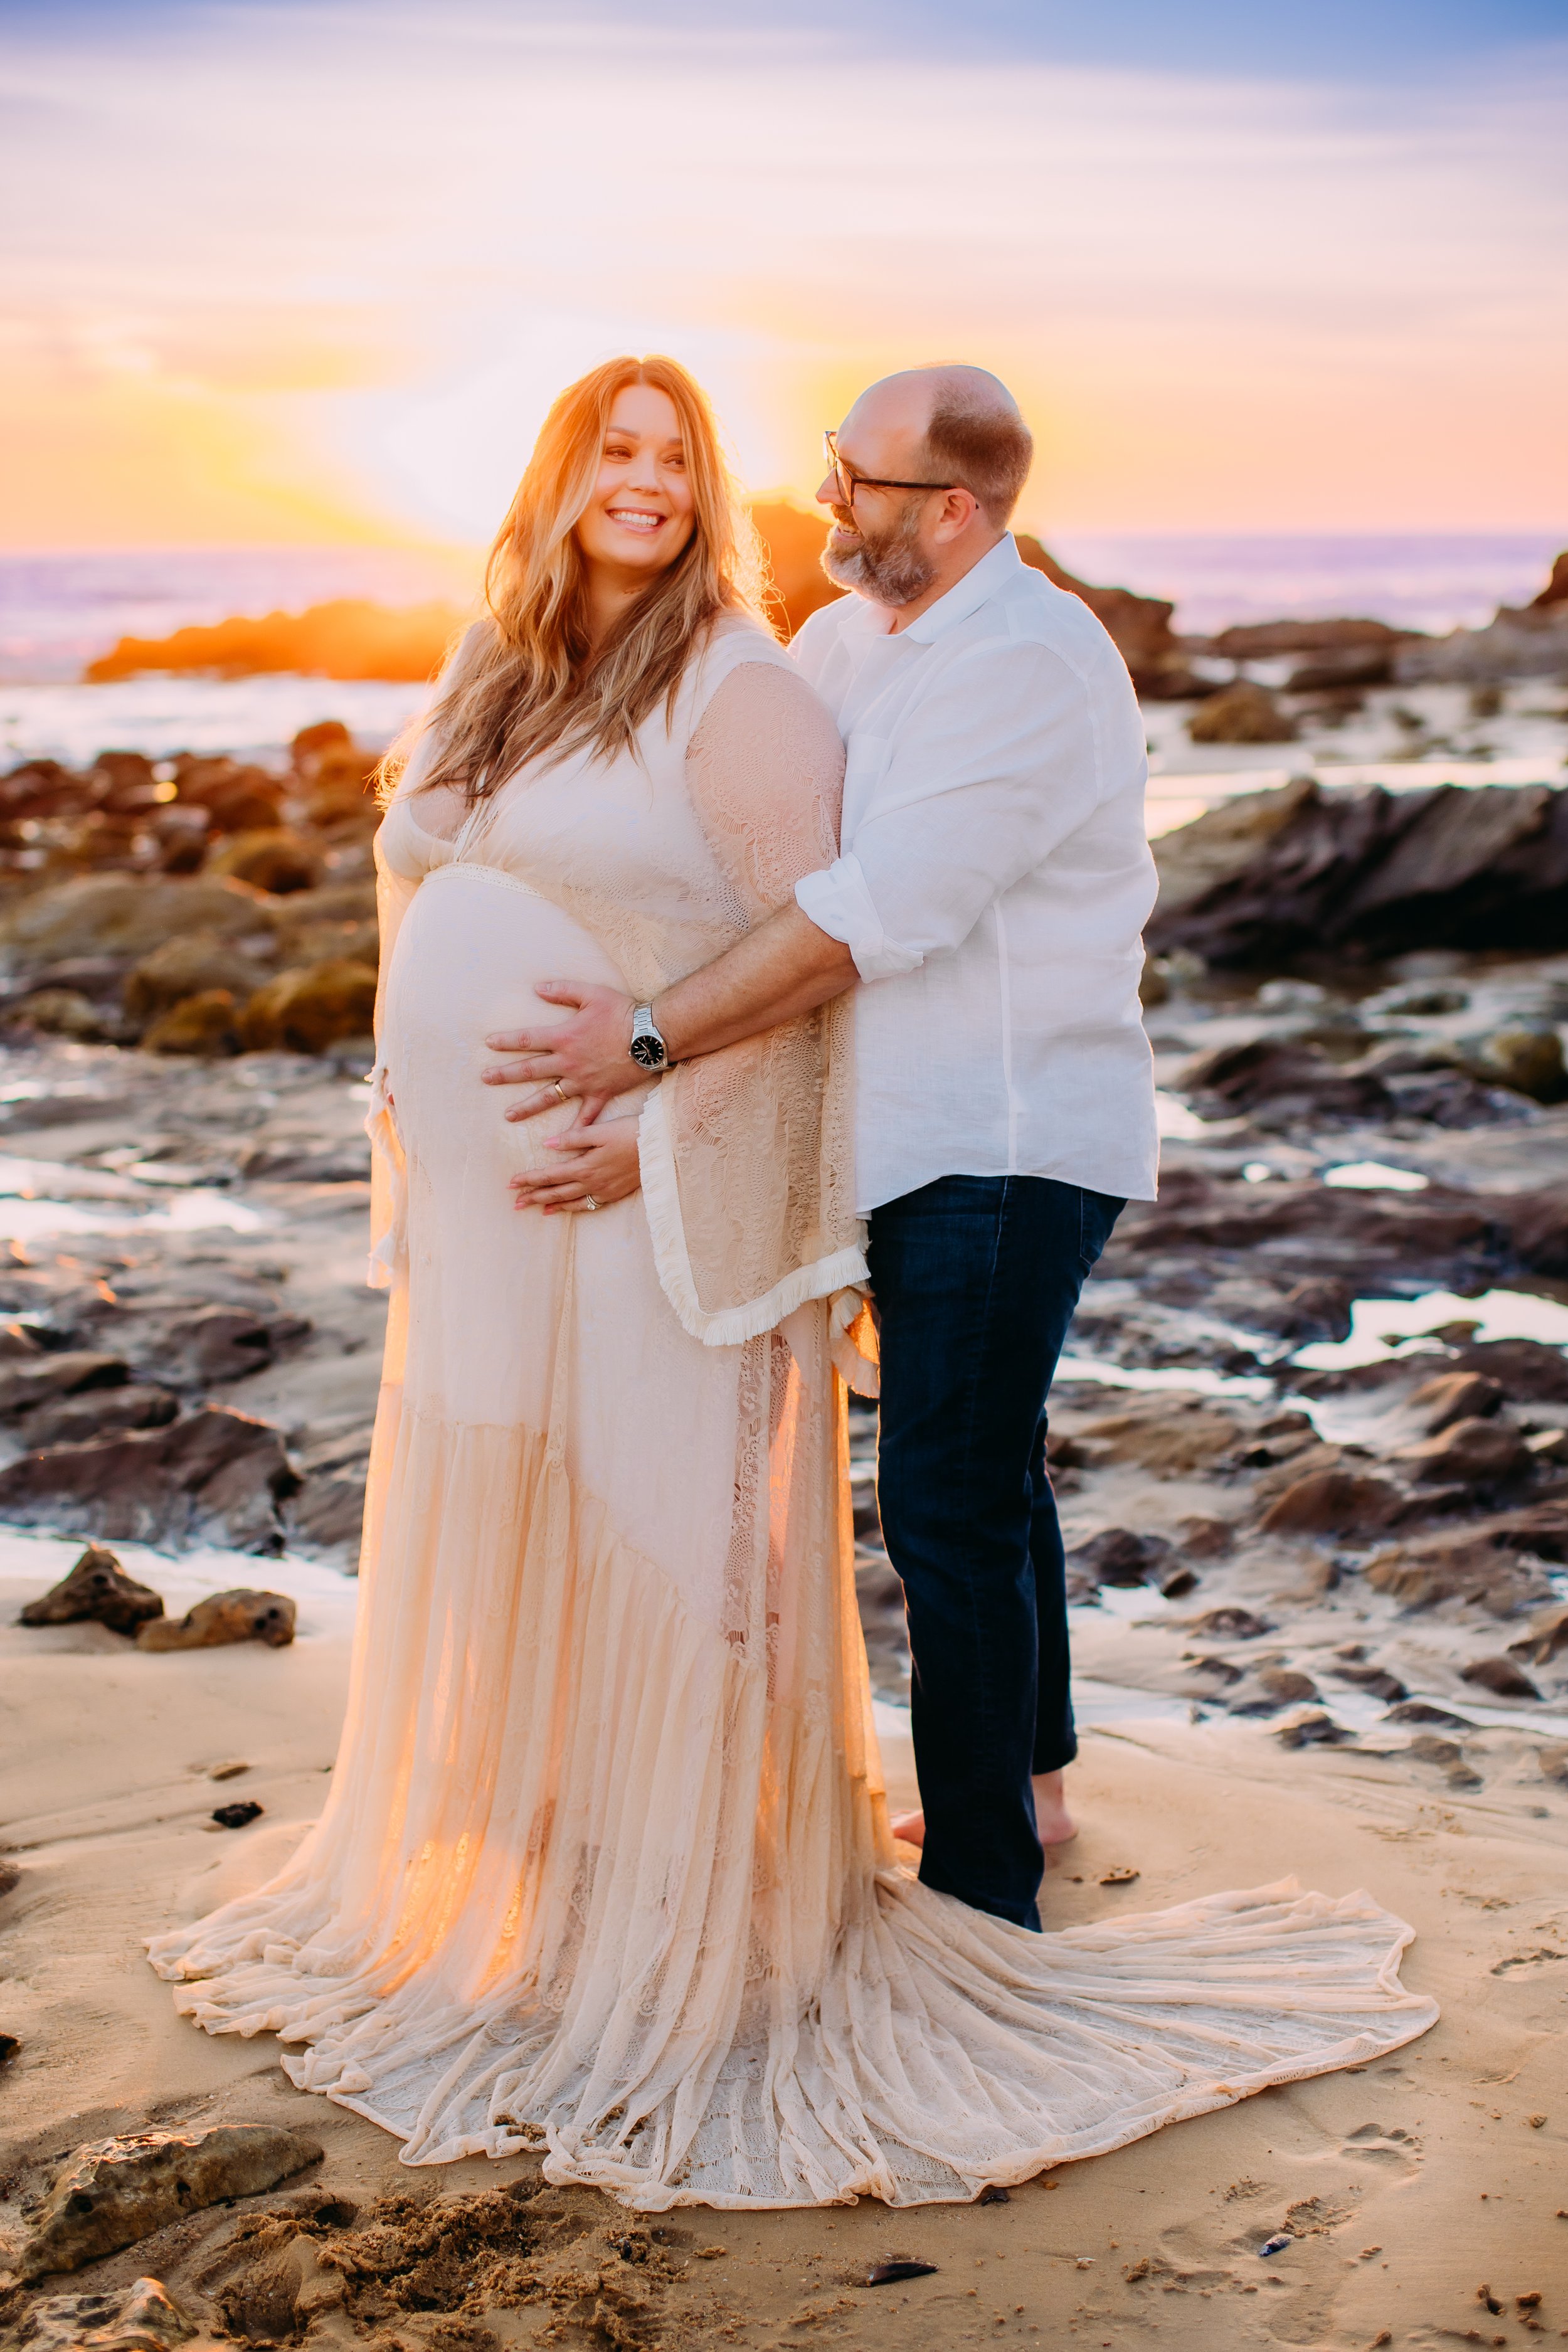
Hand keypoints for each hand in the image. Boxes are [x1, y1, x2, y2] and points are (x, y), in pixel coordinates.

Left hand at [484, 982, 642, 1123]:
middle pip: (530, 1070)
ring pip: (549, 1097)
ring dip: (527, 1107)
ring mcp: (583, 1081)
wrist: (652, 1036)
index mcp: (564, 1037)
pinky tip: (562, 1144)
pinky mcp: (600, 1093)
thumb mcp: (591, 993)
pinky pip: (586, 1116)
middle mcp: (568, 1062)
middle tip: (485, 1079)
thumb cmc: (622, 1012)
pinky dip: (575, 1130)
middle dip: (505, 1075)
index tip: (488, 1044)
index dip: (506, 1041)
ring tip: (508, 1116)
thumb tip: (536, 987)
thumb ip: (562, 990)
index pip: (527, 1039)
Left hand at [509, 1112, 640, 1215]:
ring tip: (533, 1208)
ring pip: (570, 1202)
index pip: (550, 1175)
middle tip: (515, 1202)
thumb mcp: (600, 1130)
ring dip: (549, 1205)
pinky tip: (564, 1209)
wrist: (661, 1146)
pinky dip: (572, 1209)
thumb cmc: (631, 1132)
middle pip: (556, 1192)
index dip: (529, 1179)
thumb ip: (573, 1138)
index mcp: (585, 1165)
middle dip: (534, 1196)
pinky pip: (588, 1205)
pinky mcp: (614, 1194)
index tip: (511, 1183)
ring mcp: (603, 1191)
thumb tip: (548, 1145)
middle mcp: (592, 1182)